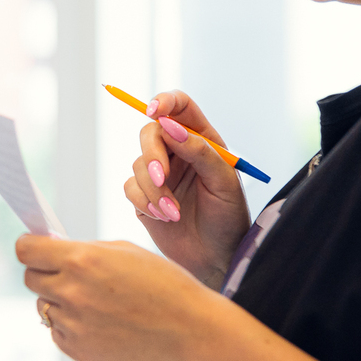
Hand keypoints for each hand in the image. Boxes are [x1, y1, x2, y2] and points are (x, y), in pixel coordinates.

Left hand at [16, 235, 226, 360]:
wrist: (190, 331)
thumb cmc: (163, 283)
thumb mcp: (123, 251)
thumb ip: (83, 249)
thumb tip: (51, 249)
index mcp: (81, 260)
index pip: (25, 250)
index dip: (29, 247)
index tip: (34, 248)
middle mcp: (71, 292)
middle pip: (30, 279)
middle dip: (45, 272)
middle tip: (67, 274)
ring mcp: (73, 325)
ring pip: (44, 306)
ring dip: (59, 301)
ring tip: (94, 302)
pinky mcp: (78, 351)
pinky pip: (57, 332)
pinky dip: (70, 326)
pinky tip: (100, 322)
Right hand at [122, 90, 250, 288]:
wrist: (217, 260)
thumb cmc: (229, 219)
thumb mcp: (223, 182)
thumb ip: (199, 151)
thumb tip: (169, 126)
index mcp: (202, 141)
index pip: (180, 107)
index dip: (164, 101)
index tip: (154, 111)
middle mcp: (178, 152)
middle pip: (150, 133)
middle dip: (152, 155)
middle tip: (162, 178)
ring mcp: (159, 174)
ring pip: (138, 164)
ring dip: (154, 190)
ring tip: (173, 212)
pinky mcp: (143, 197)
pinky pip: (131, 188)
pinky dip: (146, 203)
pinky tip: (166, 218)